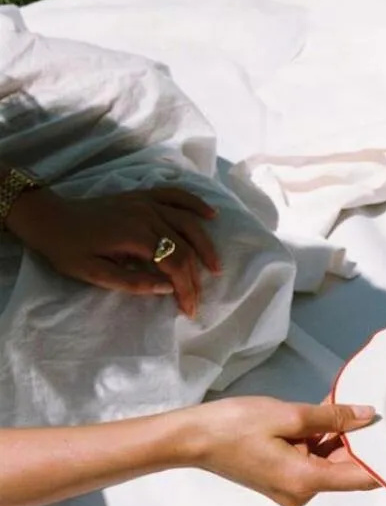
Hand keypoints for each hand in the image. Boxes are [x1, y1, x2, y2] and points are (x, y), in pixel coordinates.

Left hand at [7, 185, 220, 316]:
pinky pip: (175, 195)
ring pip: (187, 223)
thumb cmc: (68, 249)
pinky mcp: (142, 196)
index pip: (174, 264)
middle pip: (184, 247)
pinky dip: (195, 203)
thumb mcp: (94, 274)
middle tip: (197, 299)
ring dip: (205, 245)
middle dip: (195, 277)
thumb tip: (166, 288)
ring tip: (214, 267)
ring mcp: (145, 202)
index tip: (189, 310)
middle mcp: (145, 215)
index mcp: (134, 235)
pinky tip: (211, 215)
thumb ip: (132, 283)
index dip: (186, 289)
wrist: (50, 217)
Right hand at [177, 397, 380, 505]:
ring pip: (328, 462)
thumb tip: (366, 417)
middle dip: (358, 439)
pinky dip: (319, 441)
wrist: (191, 438)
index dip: (385, 461)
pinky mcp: (282, 480)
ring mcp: (292, 489)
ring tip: (343, 404)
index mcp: (306, 481)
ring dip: (337, 436)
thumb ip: (332, 418)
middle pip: (345, 468)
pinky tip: (324, 415)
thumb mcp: (288, 416)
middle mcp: (303, 493)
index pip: (362, 478)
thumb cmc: (234, 426)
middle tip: (369, 406)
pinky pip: (311, 460)